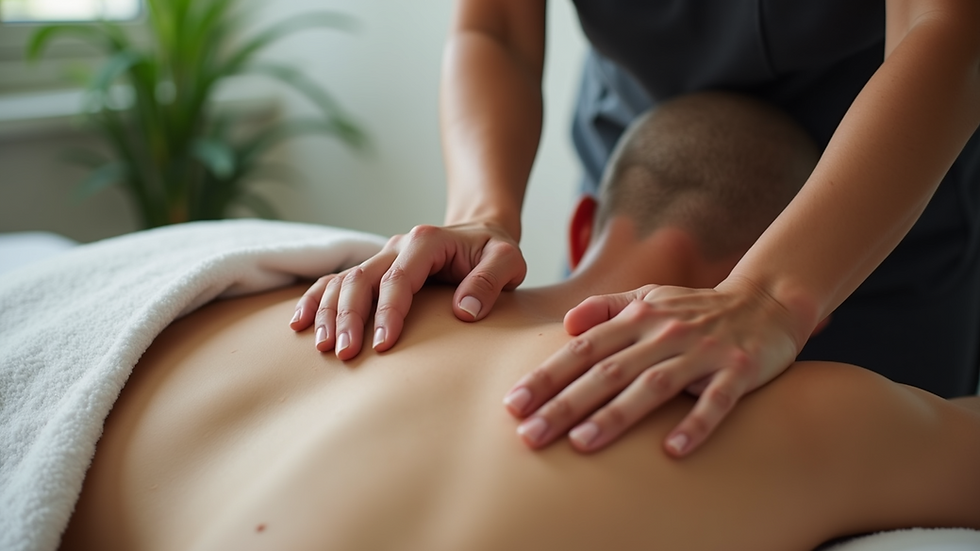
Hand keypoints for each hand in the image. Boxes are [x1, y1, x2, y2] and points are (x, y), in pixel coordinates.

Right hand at [289, 222, 525, 358]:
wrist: (480, 234)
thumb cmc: (494, 252)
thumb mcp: (508, 261)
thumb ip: (490, 281)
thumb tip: (464, 311)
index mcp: (426, 241)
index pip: (399, 277)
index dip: (388, 311)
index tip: (383, 345)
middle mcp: (396, 246)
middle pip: (362, 279)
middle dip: (350, 316)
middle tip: (345, 353)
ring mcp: (381, 256)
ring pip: (343, 280)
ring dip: (329, 312)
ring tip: (324, 347)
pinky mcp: (373, 269)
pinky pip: (335, 281)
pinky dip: (316, 300)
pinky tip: (299, 323)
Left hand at [501, 276, 804, 456]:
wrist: (766, 302)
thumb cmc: (696, 308)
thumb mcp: (649, 297)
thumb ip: (607, 307)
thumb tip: (567, 323)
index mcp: (638, 318)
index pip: (583, 349)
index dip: (547, 376)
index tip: (514, 404)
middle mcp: (664, 333)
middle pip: (608, 371)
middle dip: (565, 404)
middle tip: (531, 435)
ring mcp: (702, 352)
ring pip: (653, 386)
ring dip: (617, 415)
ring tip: (582, 443)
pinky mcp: (738, 370)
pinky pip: (715, 401)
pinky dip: (695, 423)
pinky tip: (672, 450)